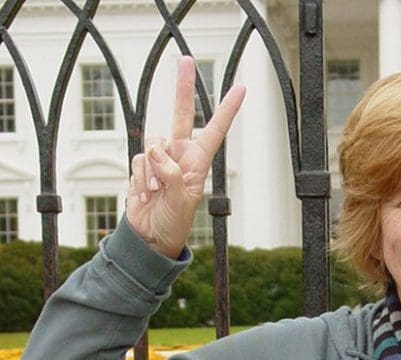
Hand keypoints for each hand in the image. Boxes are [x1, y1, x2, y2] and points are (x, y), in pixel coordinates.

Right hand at [127, 56, 245, 258]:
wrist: (150, 236)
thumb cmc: (174, 221)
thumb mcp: (180, 201)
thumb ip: (170, 174)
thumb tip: (155, 151)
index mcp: (199, 161)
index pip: (216, 129)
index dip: (228, 109)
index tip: (242, 88)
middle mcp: (181, 154)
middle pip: (181, 114)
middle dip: (183, 87)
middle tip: (186, 59)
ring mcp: (159, 159)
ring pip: (151, 143)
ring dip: (150, 170)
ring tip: (154, 192)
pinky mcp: (140, 165)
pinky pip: (136, 160)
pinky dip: (138, 177)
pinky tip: (144, 195)